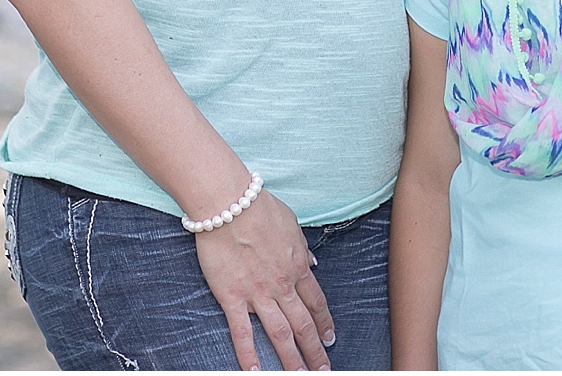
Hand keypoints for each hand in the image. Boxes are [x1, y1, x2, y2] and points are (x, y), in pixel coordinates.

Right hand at [195, 190, 334, 370]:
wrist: (230, 203)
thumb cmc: (260, 207)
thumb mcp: (292, 223)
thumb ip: (302, 247)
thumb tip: (312, 262)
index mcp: (298, 266)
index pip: (316, 302)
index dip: (324, 322)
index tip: (331, 338)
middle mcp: (282, 285)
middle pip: (303, 324)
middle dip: (315, 350)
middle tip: (323, 369)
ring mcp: (258, 294)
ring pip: (280, 334)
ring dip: (292, 359)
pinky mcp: (233, 297)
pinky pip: (242, 332)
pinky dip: (249, 355)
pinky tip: (255, 372)